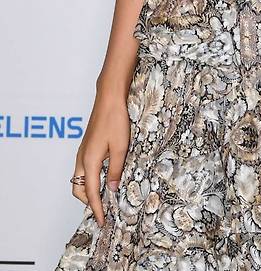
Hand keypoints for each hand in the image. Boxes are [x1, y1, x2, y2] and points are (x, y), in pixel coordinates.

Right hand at [70, 93, 130, 226]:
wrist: (109, 98)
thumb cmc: (115, 120)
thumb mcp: (120, 148)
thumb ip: (115, 170)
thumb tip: (112, 189)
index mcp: (89, 161)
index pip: (91, 193)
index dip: (97, 209)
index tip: (103, 221)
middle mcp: (82, 159)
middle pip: (79, 189)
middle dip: (89, 202)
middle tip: (104, 209)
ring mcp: (82, 152)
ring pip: (80, 179)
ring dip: (89, 190)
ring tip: (105, 196)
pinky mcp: (86, 146)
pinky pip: (84, 169)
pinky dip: (91, 179)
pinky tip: (104, 177)